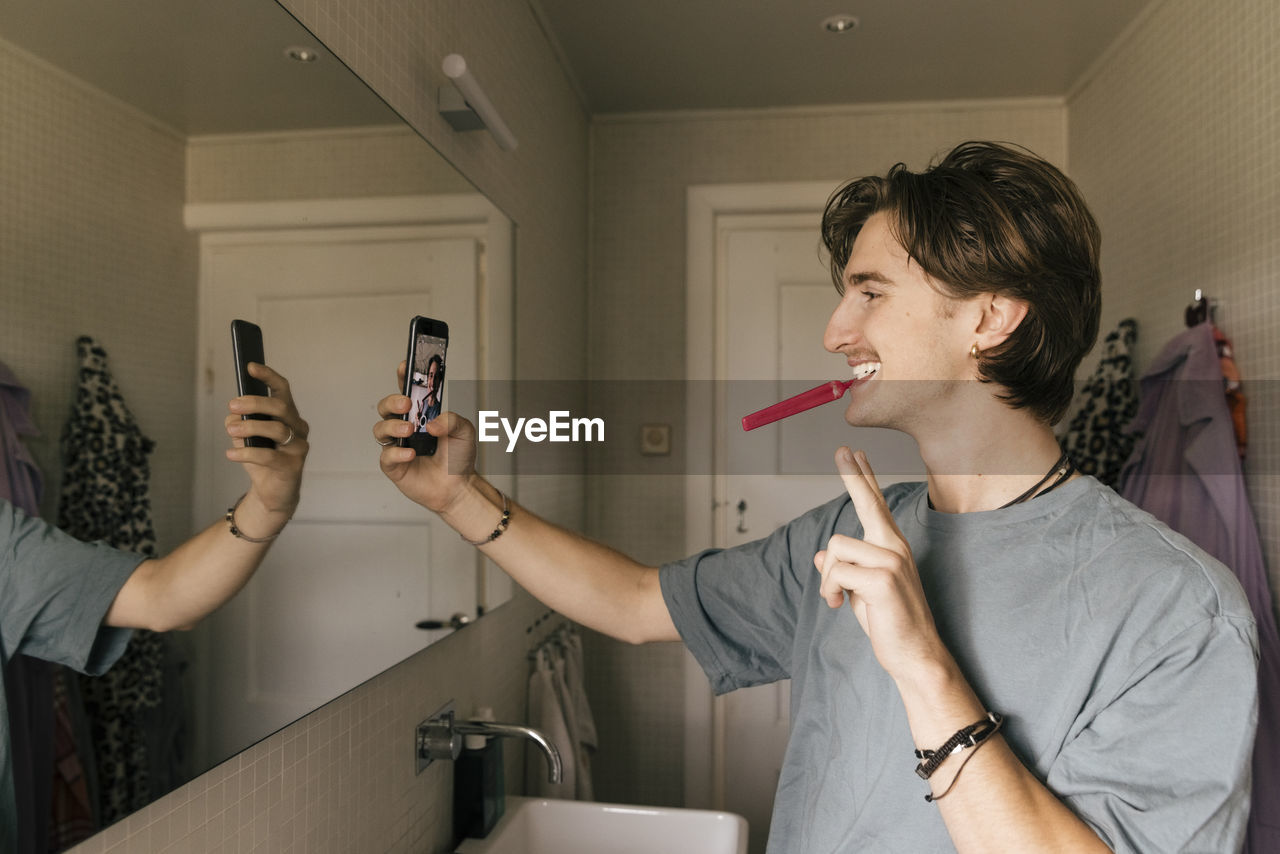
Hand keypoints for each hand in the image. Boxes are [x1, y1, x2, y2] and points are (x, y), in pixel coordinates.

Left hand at [224, 362, 307, 518]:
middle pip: (281, 407)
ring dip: (250, 427)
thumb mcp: (246, 438)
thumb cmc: (261, 460)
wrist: (273, 493)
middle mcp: (298, 428)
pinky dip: (246, 453)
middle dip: (255, 403)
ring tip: (231, 431)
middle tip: (232, 406)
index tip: (250, 367)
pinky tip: (231, 455)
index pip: (283, 390)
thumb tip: (233, 418)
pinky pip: (269, 456)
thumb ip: (240, 424)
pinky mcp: (293, 466)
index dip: (268, 376)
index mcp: (288, 416)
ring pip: (277, 429)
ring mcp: (298, 447)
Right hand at [373, 361, 477, 512]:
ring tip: (410, 430)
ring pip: (380, 429)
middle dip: (392, 402)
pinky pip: (386, 456)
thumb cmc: (458, 457)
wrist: (459, 486)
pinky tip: (411, 454)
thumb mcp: (465, 431)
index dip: (403, 377)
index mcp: (420, 414)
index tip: (405, 366)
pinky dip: (396, 453)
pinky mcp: (394, 466)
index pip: (407, 390)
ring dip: (393, 426)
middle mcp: (405, 427)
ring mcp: (397, 446)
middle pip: (386, 408)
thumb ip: (452, 420)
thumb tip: (432, 423)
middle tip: (406, 404)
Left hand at [814, 447, 947, 684]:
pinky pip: (836, 571)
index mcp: (892, 547)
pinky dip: (829, 590)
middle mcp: (895, 547)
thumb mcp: (860, 594)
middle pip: (868, 502)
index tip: (854, 452)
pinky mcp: (883, 579)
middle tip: (841, 449)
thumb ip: (844, 572)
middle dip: (853, 475)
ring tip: (836, 599)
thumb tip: (819, 556)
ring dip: (826, 578)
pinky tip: (839, 605)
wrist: (915, 655)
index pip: (876, 504)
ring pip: (835, 546)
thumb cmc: (889, 624)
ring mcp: (892, 560)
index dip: (863, 478)